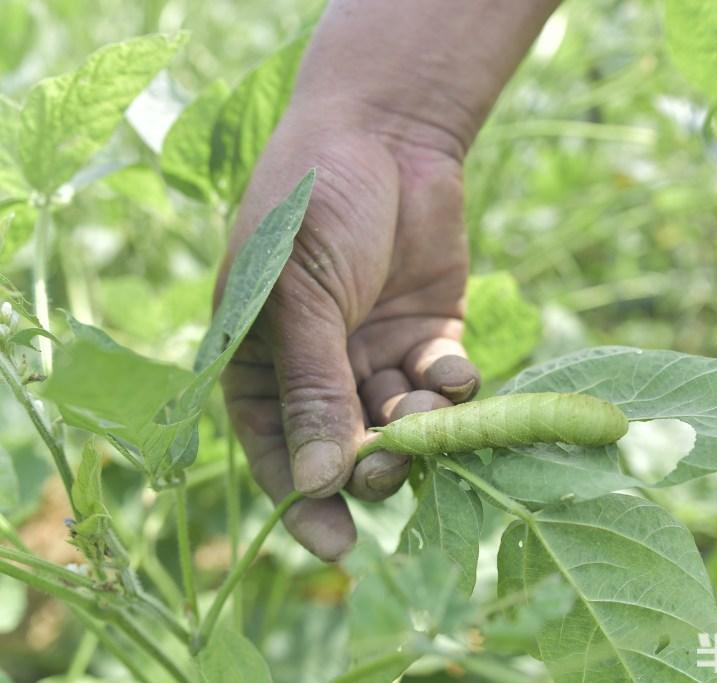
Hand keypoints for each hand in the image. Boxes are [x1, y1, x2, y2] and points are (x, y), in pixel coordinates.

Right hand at [221, 103, 479, 560]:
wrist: (385, 129)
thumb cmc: (313, 203)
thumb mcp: (299, 296)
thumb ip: (311, 388)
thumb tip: (317, 485)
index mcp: (261, 361)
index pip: (275, 450)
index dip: (303, 500)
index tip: (337, 547)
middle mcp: (318, 368)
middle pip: (345, 447)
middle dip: (372, 465)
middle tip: (394, 467)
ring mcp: (375, 353)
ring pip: (401, 424)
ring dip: (419, 429)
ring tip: (428, 407)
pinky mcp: (429, 334)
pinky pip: (443, 386)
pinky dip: (453, 390)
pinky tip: (455, 372)